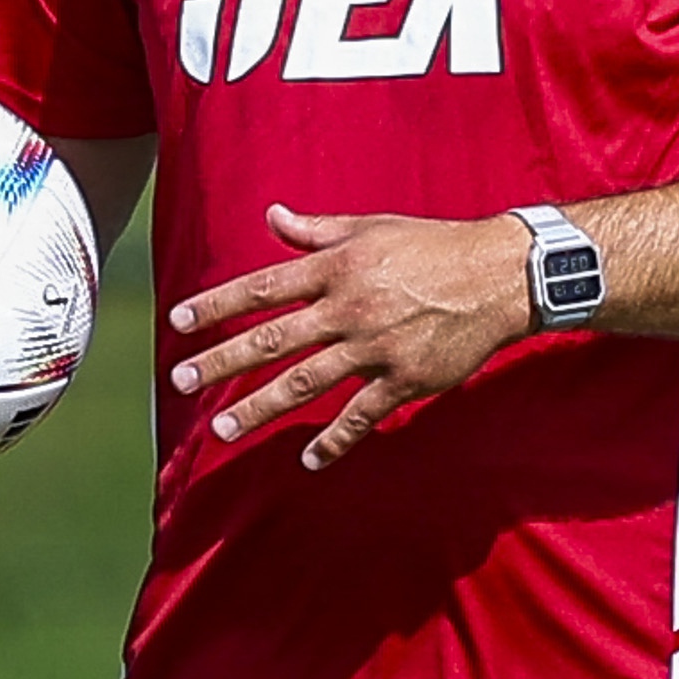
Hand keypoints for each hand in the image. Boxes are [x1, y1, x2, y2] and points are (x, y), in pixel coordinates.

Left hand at [165, 205, 547, 470]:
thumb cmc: (433, 245)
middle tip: (179, 381)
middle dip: (221, 362)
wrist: (500, 276)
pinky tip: (308, 461)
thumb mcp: (371, 227)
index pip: (262, 288)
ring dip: (260, 408)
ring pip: (305, 383)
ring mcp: (375, 348)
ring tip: (223, 428)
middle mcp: (348, 309)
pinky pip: (361, 416)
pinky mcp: (405, 379)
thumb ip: (316, 229)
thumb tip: (272, 217)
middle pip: (271, 340)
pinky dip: (335, 441)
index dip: (217, 305)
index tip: (178, 320)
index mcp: (336, 268)